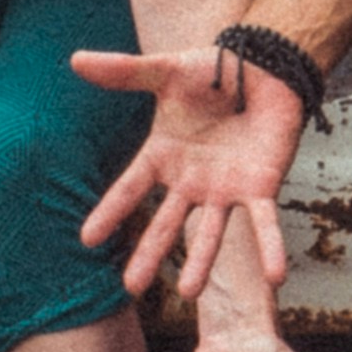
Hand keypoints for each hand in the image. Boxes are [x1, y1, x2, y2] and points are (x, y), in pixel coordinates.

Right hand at [73, 43, 304, 304]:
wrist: (263, 67)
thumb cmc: (212, 72)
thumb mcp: (167, 71)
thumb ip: (125, 72)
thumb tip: (75, 59)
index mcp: (163, 157)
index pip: (131, 189)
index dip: (111, 212)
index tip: (87, 239)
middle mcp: (190, 181)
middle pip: (166, 223)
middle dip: (149, 254)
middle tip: (131, 287)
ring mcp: (225, 189)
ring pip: (210, 232)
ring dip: (202, 262)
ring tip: (190, 292)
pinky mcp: (260, 187)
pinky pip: (265, 223)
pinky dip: (270, 249)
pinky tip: (275, 277)